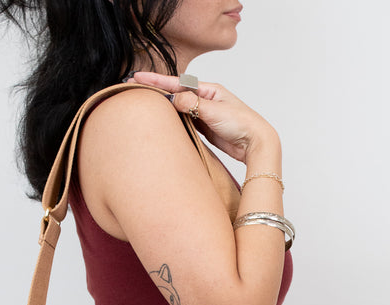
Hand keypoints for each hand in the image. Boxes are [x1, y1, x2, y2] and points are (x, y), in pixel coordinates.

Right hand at [129, 72, 279, 163]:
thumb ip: (193, 104)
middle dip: (156, 91)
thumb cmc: (241, 124)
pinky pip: (184, 122)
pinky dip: (174, 121)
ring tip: (144, 104)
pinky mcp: (204, 128)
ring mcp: (204, 114)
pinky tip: (163, 121)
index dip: (156, 80)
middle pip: (176, 93)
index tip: (138, 78)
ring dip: (164, 107)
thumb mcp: (214, 111)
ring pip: (179, 108)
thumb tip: (173, 99)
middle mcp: (205, 99)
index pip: (177, 83)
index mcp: (209, 90)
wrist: (255, 143)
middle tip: (135, 88)